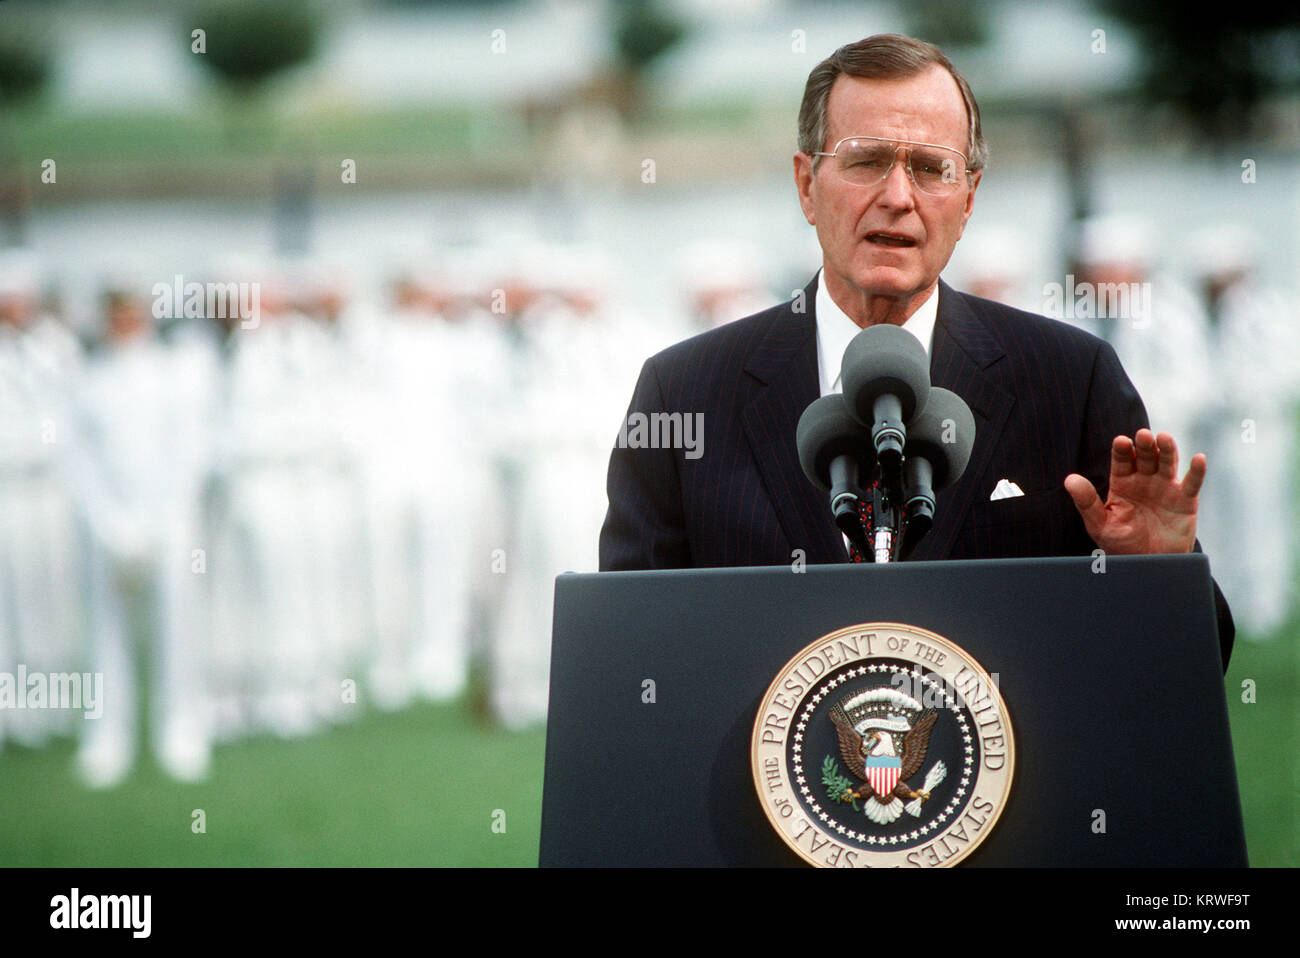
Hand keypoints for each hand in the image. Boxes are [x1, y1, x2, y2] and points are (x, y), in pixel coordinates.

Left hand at [1064, 429, 1203, 554]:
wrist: (1148, 566)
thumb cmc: (1121, 544)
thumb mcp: (1099, 524)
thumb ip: (1086, 501)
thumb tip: (1069, 479)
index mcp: (1122, 483)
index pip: (1122, 461)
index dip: (1122, 450)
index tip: (1121, 441)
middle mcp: (1144, 480)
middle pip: (1145, 457)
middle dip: (1144, 446)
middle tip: (1143, 435)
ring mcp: (1166, 488)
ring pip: (1167, 464)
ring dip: (1167, 450)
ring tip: (1163, 437)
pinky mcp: (1185, 500)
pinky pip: (1192, 483)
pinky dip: (1197, 471)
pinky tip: (1198, 458)